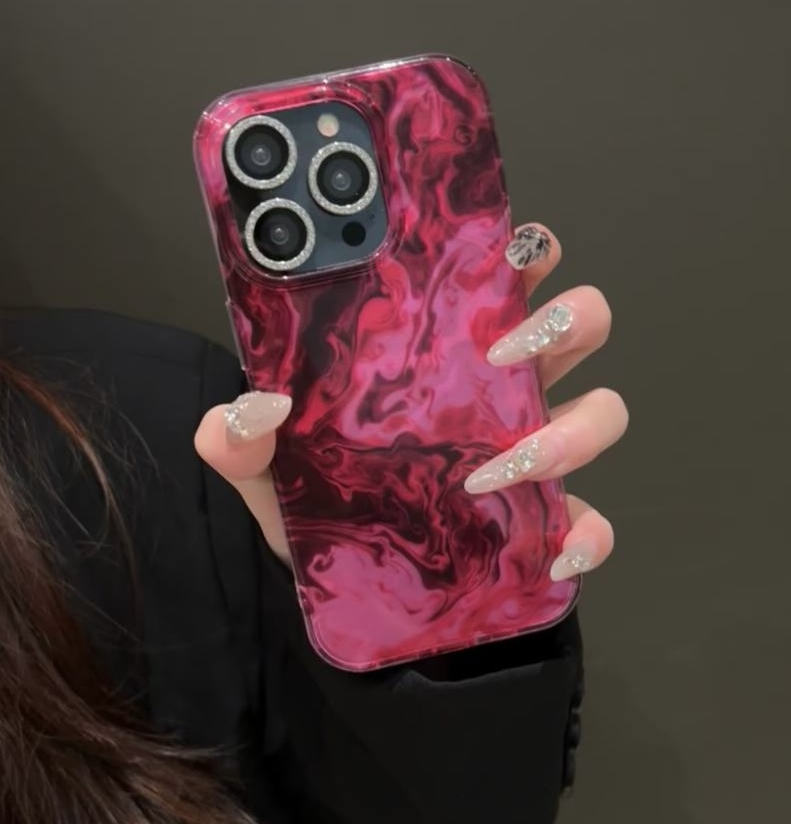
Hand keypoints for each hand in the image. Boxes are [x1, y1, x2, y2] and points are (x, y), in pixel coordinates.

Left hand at [195, 223, 627, 579]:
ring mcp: (532, 456)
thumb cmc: (318, 506)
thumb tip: (251, 410)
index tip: (518, 249)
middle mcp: (502, 393)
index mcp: (447, 357)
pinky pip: (594, 519)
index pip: (503, 282)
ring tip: (499, 467)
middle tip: (504, 354)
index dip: (526, 252)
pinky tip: (557, 549)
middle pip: (577, 327)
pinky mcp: (543, 522)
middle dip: (564, 323)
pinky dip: (591, 532)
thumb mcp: (268, 468)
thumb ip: (242, 438)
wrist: (345, 586)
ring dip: (572, 431)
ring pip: (601, 412)